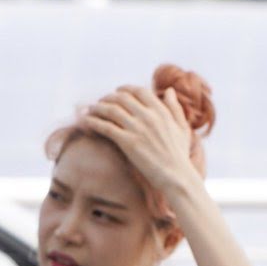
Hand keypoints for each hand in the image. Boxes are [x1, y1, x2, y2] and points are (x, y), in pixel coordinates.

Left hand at [81, 85, 195, 194]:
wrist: (175, 176)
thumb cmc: (179, 155)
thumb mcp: (181, 127)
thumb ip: (175, 108)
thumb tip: (170, 91)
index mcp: (161, 110)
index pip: (139, 91)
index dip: (125, 89)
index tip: (116, 91)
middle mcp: (148, 116)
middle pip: (122, 98)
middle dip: (107, 98)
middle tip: (99, 103)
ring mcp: (137, 128)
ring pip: (112, 110)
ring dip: (97, 107)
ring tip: (88, 110)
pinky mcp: (128, 142)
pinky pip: (106, 127)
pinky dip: (93, 121)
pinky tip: (85, 121)